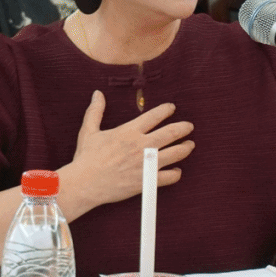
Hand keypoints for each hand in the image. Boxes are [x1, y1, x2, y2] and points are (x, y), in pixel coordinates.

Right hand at [68, 90, 194, 208]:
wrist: (85, 184)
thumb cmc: (86, 158)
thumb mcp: (89, 131)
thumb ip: (95, 111)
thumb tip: (97, 93)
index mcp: (129, 132)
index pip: (154, 116)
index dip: (166, 110)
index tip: (172, 108)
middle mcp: (141, 146)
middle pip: (171, 133)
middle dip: (183, 128)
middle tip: (189, 126)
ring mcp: (146, 164)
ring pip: (175, 154)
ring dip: (186, 148)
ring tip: (190, 145)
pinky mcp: (147, 181)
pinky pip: (169, 177)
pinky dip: (176, 173)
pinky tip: (177, 171)